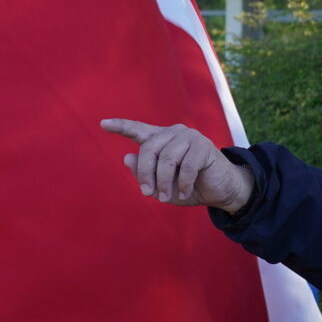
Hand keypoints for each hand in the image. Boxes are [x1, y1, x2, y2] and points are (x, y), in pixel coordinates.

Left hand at [100, 119, 254, 212]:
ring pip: (167, 158)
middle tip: (146, 193)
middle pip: (149, 149)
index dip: (121, 126)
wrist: (220, 190)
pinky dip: (182, 183)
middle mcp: (173, 133)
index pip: (138, 130)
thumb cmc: (188, 186)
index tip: (102, 124)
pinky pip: (187, 166)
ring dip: (164, 181)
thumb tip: (126, 158)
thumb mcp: (162, 185)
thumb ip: (144, 173)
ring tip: (165, 197)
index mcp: (161, 140)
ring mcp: (189, 137)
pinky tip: (183, 193)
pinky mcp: (203, 146)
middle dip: (146, 173)